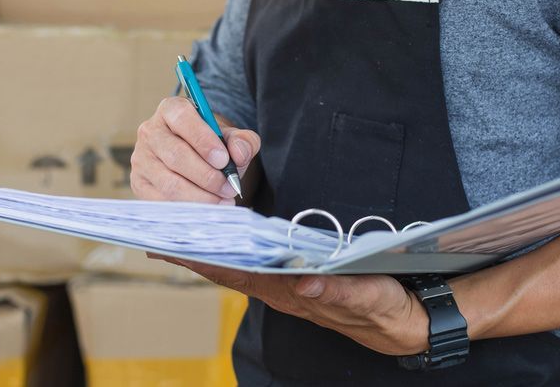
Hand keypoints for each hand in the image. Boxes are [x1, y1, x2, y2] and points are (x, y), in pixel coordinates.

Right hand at [131, 97, 260, 203]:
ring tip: (224, 199)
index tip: (223, 160)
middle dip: (207, 176)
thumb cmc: (212, 146)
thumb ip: (242, 141)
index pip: (182, 118)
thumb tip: (239, 153)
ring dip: (201, 196)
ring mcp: (141, 159)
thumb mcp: (231, 137)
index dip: (203, 139)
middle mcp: (150, 131)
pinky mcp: (139, 183)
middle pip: (176, 155)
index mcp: (171, 110)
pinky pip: (163, 200)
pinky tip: (208, 207)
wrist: (194, 159)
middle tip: (230, 187)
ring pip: (170, 182)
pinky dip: (189, 208)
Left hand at [156, 256, 429, 355]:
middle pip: (229, 270)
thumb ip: (338, 291)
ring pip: (238, 268)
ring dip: (209, 253)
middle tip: (158, 234)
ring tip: (180, 236)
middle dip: (194, 254)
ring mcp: (287, 289)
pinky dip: (232, 255)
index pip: (239, 274)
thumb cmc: (383, 307)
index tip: (171, 248)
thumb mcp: (367, 297)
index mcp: (292, 294)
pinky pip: (255, 268)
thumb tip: (305, 282)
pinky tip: (221, 245)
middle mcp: (282, 292)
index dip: (204, 260)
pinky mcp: (296, 284)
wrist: (401, 324)